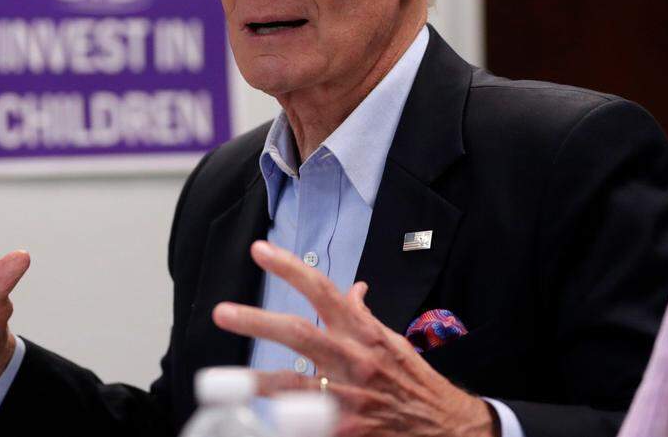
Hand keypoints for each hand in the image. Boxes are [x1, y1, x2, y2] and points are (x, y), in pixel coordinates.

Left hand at [212, 241, 496, 436]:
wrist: (446, 428)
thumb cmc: (415, 382)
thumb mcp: (393, 343)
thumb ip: (364, 318)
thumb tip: (352, 290)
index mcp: (364, 334)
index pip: (323, 291)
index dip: (290, 268)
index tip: (260, 250)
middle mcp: (354, 360)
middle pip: (300, 333)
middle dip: (258, 321)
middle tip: (222, 312)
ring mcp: (348, 398)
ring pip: (293, 386)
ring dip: (255, 382)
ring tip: (221, 383)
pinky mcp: (345, 431)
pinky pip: (305, 424)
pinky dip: (282, 421)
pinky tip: (254, 423)